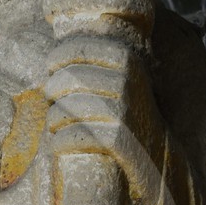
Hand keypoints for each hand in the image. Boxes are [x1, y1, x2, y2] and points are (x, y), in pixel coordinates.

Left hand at [45, 36, 165, 204]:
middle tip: (51, 103)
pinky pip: (75, 136)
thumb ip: (92, 64)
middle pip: (68, 79)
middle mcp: (126, 81)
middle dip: (52, 91)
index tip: (52, 72)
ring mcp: (124, 111)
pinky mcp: (118, 140)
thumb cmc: (124, 113)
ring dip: (54, 120)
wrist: (154, 154)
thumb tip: (51, 58)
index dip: (56, 60)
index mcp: (126, 59)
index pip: (77, 50)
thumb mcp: (117, 79)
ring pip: (68, 109)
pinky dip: (60, 142)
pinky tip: (59, 144)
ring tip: (55, 126)